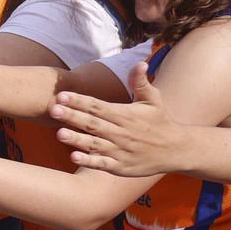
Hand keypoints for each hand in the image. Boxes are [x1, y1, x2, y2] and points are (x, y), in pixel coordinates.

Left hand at [51, 63, 180, 175]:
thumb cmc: (160, 122)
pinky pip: (103, 164)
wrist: (177, 150)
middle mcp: (122, 133)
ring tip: (58, 133)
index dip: (80, 101)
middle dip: (73, 117)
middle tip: (53, 110)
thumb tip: (140, 62)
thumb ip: (141, 83)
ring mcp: (121, 151)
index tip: (62, 95)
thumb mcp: (153, 100)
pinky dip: (89, 161)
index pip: (99, 106)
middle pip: (93, 124)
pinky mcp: (121, 167)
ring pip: (95, 145)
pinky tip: (73, 157)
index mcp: (126, 115)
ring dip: (77, 140)